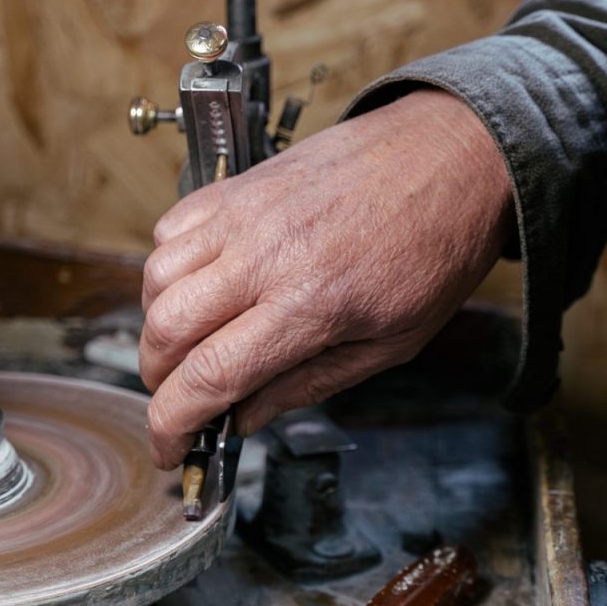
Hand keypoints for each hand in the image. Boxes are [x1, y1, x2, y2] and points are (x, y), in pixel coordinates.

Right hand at [139, 87, 513, 468]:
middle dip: (158, 381)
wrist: (450, 154)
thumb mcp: (390, 344)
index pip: (208, 377)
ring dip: (158, 325)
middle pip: (165, 331)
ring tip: (189, 345)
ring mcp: (244, 214)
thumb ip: (306, 384)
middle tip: (181, 401)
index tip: (169, 450)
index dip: (172, 425)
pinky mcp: (238, 185)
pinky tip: (200, 286)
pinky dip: (168, 269)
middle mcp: (264, 256)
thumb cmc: (434, 247)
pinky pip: (171, 230)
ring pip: (155, 279)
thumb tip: (243, 418)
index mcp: (310, 305)